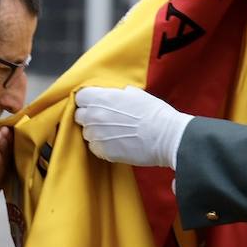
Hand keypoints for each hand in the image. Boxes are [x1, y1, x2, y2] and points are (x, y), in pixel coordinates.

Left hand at [73, 86, 192, 167]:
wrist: (167, 137)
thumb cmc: (154, 113)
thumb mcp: (135, 94)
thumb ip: (115, 94)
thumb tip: (110, 95)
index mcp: (101, 99)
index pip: (80, 97)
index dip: (87, 100)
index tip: (95, 103)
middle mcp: (94, 117)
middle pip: (79, 115)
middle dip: (89, 116)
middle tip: (105, 118)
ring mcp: (97, 136)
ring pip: (86, 132)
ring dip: (95, 132)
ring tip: (113, 132)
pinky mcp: (103, 152)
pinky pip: (94, 147)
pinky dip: (102, 145)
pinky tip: (116, 142)